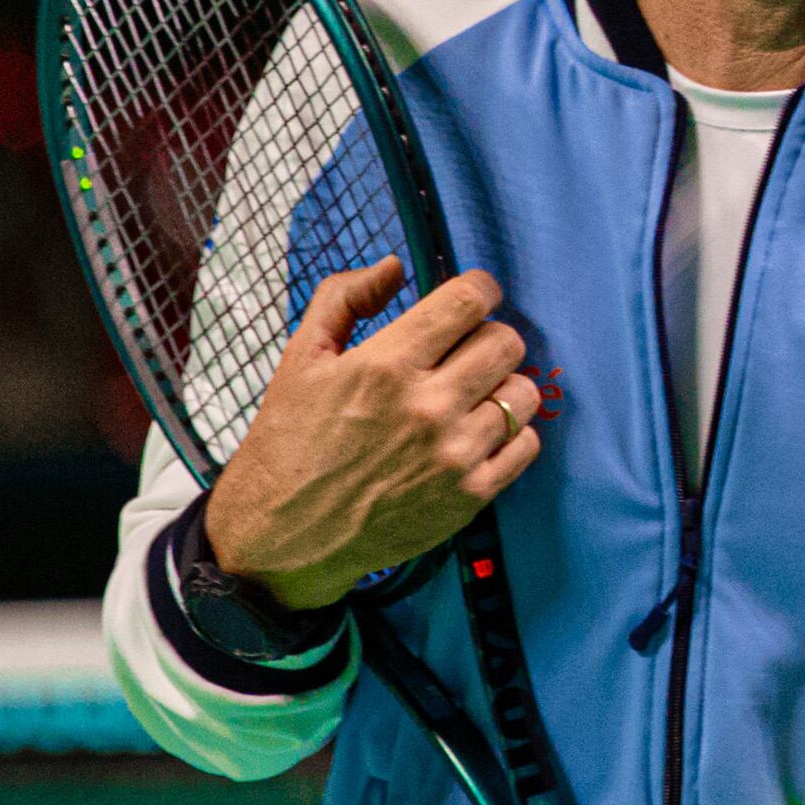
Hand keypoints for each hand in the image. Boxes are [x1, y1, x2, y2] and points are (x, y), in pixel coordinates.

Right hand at [203, 261, 541, 610]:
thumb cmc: (287, 442)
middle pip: (506, 342)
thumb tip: (395, 265)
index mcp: (385, 365)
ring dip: (502, 387)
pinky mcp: (468, 497)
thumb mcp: (300, 358)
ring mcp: (452, 455)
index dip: (479, 289)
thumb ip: (343, 297)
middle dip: (488, 337)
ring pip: (523, 392)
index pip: (470, 300)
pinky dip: (512, 435)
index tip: (471, 299)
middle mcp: (426, 407)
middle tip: (464, 352)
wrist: (278, 539)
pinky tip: (479, 434)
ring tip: (471, 396)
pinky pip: (527, 445)